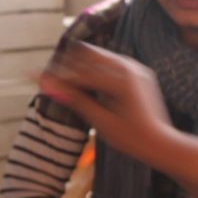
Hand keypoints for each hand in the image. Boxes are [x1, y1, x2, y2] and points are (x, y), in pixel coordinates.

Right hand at [40, 42, 175, 161]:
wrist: (162, 143)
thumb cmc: (131, 139)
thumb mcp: (101, 122)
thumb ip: (76, 100)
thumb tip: (49, 86)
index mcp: (120, 80)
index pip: (79, 72)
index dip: (56, 75)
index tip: (35, 77)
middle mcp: (129, 67)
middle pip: (87, 53)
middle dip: (66, 63)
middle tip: (47, 74)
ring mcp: (135, 67)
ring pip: (98, 55)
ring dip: (79, 64)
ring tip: (61, 77)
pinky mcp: (138, 71)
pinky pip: (110, 62)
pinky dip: (93, 68)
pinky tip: (83, 81)